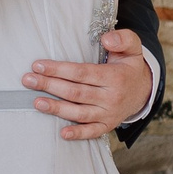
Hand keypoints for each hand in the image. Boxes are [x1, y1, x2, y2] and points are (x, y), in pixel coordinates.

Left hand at [22, 29, 154, 140]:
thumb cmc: (130, 67)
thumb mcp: (133, 48)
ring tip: (36, 102)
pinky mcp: (107, 125)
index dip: (59, 69)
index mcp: (115, 77)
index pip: (82, 73)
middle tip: (28, 80)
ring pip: (79, 112)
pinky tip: (62, 133)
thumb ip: (123, 39)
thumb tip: (106, 39)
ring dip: (56, 108)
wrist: (144, 91)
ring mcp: (109, 114)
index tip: (38, 65)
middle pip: (76, 92)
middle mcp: (111, 97)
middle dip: (50, 85)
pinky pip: (92, 132)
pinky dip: (78, 134)